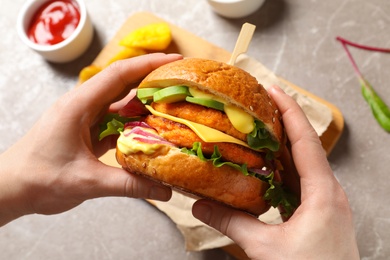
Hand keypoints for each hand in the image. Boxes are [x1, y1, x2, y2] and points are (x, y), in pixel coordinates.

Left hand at [0, 53, 181, 225]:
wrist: (10, 188)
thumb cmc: (38, 178)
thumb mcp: (87, 182)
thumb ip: (128, 184)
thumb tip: (164, 188)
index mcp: (79, 106)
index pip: (118, 75)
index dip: (148, 65)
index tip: (174, 60)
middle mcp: (82, 106)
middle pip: (122, 84)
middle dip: (151, 79)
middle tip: (180, 80)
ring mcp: (84, 118)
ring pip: (119, 104)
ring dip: (143, 104)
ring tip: (171, 106)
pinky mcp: (86, 132)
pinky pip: (114, 122)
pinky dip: (133, 124)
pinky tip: (149, 132)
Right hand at [192, 86, 359, 258]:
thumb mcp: (265, 248)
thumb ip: (231, 223)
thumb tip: (199, 206)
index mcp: (323, 193)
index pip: (305, 139)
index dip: (289, 110)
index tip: (272, 89)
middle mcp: (328, 192)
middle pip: (304, 146)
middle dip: (282, 122)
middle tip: (258, 104)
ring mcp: (325, 202)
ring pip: (302, 164)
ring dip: (281, 146)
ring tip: (258, 130)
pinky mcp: (319, 213)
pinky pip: (300, 182)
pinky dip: (281, 169)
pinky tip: (264, 169)